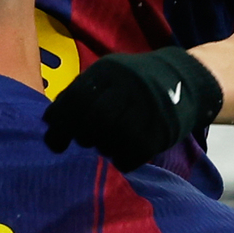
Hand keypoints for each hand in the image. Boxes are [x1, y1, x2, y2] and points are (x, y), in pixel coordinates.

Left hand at [43, 48, 223, 171]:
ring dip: (102, 148)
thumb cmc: (136, 84)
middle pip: (93, 120)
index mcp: (109, 71)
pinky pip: (132, 155)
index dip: (60, 124)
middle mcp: (128, 87)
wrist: (185, 81)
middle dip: (83, 137)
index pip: (76, 99)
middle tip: (85, 141)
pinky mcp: (161, 130)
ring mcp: (147, 108)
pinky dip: (121, 160)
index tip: (55, 142)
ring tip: (106, 144)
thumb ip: (82, 92)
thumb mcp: (110, 76)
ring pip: (112, 139)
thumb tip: (49, 120)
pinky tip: (122, 156)